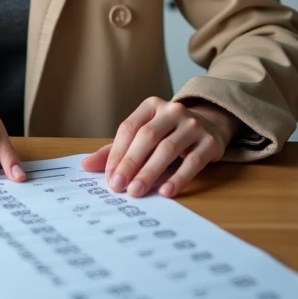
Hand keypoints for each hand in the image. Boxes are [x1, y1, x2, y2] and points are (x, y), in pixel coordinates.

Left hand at [82, 98, 238, 197]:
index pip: (129, 128)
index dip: (117, 153)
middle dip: (130, 163)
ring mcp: (193, 124)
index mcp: (151, 105)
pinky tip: (165, 192)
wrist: (211, 125)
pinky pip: (193, 162)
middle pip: (147, 137)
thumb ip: (117, 150)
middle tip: (118, 186)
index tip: (108, 176)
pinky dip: (178, 178)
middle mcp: (172, 111)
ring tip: (136, 192)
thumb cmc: (169, 133)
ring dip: (150, 172)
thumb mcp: (144, 135)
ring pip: (168, 149)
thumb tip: (86, 166)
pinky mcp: (210, 142)